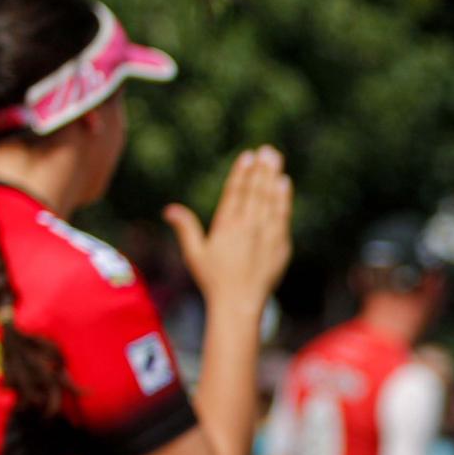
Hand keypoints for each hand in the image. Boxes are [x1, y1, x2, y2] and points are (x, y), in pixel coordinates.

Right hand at [163, 145, 293, 308]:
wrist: (239, 304)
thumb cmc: (214, 281)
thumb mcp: (195, 254)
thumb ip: (186, 228)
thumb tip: (169, 209)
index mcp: (226, 226)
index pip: (235, 193)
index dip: (241, 173)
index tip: (247, 156)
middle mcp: (247, 227)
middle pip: (254, 192)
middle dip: (260, 169)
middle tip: (266, 150)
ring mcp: (265, 236)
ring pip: (270, 200)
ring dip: (272, 177)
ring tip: (275, 158)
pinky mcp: (279, 246)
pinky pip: (282, 217)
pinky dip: (283, 199)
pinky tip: (284, 184)